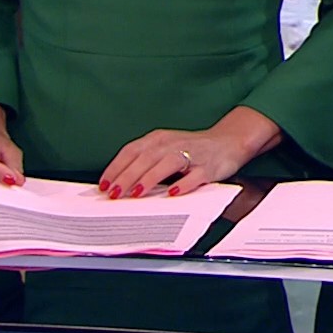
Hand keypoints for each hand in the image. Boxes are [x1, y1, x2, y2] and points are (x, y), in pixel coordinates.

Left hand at [100, 118, 269, 199]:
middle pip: (146, 158)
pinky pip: (195, 175)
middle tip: (114, 194)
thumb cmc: (191, 149)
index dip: (116, 167)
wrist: (228, 141)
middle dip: (128, 176)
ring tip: (137, 193)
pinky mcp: (209, 166)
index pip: (132, 151)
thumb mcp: (164, 148)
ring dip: (150, 178)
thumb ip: (144, 160)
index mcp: (159, 138)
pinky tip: (173, 192)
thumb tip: (117, 183)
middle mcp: (173, 143)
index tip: (104, 185)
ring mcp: (192, 154)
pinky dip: (184, 184)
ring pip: (167, 164)